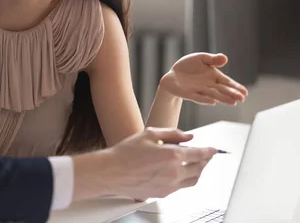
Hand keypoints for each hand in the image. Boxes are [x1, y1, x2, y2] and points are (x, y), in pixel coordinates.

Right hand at [72, 127, 216, 201]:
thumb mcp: (149, 134)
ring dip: (198, 171)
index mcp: (172, 155)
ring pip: (193, 180)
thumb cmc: (126, 153)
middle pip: (200, 168)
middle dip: (205, 161)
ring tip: (197, 165)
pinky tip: (180, 173)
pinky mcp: (163, 194)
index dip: (209, 151)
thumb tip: (188, 136)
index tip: (214, 149)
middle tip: (206, 156)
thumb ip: (172, 133)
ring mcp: (170, 185)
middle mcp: (174, 172)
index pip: (199, 154)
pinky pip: (181, 187)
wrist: (111, 172)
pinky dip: (186, 179)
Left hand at [160, 53, 247, 105]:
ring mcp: (199, 90)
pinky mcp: (189, 93)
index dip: (236, 87)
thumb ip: (212, 59)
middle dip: (232, 94)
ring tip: (232, 102)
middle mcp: (209, 85)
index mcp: (214, 77)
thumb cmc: (189, 66)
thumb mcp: (201, 58)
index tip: (245, 92)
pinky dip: (205, 100)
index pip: (227, 82)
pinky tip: (212, 102)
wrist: (173, 75)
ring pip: (213, 95)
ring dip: (222, 98)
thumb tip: (225, 58)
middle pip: (222, 90)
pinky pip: (197, 97)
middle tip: (242, 99)